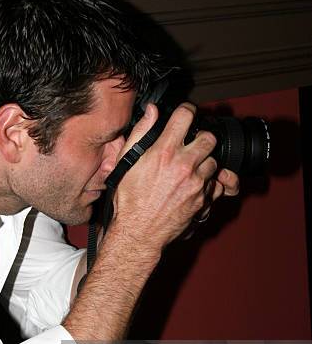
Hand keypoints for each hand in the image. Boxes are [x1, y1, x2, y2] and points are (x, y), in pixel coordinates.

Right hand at [111, 102, 237, 250]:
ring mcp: (197, 183)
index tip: (186, 114)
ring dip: (204, 163)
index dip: (186, 111)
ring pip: (214, 162)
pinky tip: (194, 187)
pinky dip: (209, 185)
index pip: (185, 116)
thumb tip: (151, 112)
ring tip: (189, 170)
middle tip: (191, 145)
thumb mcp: (127, 163)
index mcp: (164, 151)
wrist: (138, 232)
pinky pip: (217, 186)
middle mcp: (184, 165)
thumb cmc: (129, 201)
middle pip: (209, 138)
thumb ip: (141, 133)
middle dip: (201, 139)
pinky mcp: (203, 199)